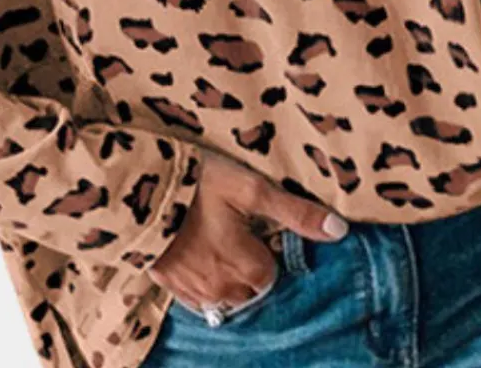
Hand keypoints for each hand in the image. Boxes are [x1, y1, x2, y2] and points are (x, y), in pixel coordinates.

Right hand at [147, 149, 349, 312]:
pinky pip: (194, 296)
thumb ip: (295, 213)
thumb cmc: (199, 184)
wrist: (140, 188)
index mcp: (247, 267)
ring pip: (222, 295)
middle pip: (247, 288)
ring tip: (214, 240)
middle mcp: (222, 288)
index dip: (266, 248)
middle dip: (246, 265)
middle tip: (235, 230)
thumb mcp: (251, 188)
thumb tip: (340, 230)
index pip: (271, 273)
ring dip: (224, 275)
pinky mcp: (167, 283)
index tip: (256, 226)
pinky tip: (194, 253)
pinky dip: (200, 280)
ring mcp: (192, 290)